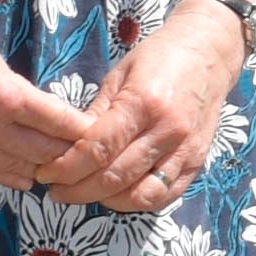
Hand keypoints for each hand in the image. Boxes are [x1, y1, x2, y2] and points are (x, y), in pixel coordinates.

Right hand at [0, 8, 105, 196]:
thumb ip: (13, 88)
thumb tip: (33, 109)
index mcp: (5, 96)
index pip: (60, 123)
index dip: (82, 133)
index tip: (99, 135)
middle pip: (43, 154)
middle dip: (67, 156)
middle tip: (85, 159)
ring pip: (15, 170)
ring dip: (39, 170)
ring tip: (59, 172)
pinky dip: (6, 174)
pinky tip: (22, 176)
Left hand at [57, 0, 251, 216]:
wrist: (210, 53)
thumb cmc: (159, 57)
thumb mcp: (119, 75)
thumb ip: (96, 115)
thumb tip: (66, 148)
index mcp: (144, 102)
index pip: (98, 149)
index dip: (66, 167)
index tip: (46, 173)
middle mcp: (169, 131)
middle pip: (115, 178)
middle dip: (77, 190)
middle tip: (56, 190)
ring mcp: (186, 151)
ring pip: (140, 196)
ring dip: (106, 201)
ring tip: (84, 193)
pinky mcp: (198, 163)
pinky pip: (164, 197)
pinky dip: (136, 202)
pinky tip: (116, 194)